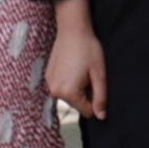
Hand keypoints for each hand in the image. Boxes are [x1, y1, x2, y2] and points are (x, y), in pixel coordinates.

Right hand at [44, 1, 107, 120]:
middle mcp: (55, 91)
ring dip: (77, 87)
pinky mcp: (47, 76)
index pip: (87, 111)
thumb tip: (101, 116)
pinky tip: (72, 65)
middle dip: (86, 93)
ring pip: (70, 95)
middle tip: (88, 73)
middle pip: (77, 104)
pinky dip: (69, 81)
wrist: (72, 30)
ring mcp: (49, 84)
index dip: (96, 100)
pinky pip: (62, 86)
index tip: (96, 83)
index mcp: (69, 93)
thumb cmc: (89, 50)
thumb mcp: (99, 74)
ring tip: (80, 68)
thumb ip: (100, 97)